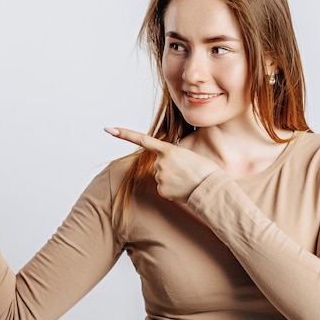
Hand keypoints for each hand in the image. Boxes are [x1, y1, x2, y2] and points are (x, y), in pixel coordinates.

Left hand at [105, 127, 219, 201]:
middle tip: (186, 171)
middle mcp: (160, 163)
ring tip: (187, 180)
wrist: (211, 188)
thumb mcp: (189, 155)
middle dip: (169, 168)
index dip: (124, 134)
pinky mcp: (161, 191)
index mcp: (168, 150)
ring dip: (171, 179)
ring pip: (161, 177)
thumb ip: (173, 157)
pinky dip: (172, 190)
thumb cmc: (205, 170)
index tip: (109, 129)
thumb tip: (163, 166)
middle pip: (158, 164)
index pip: (142, 139)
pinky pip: (163, 189)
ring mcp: (160, 177)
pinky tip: (182, 189)